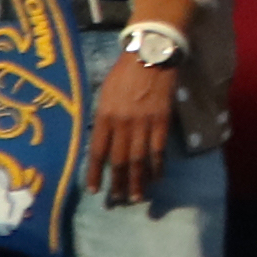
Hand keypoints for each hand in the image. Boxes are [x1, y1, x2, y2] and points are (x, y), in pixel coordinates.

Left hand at [91, 46, 178, 206]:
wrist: (150, 55)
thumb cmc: (123, 72)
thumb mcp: (104, 93)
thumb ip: (104, 117)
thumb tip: (104, 140)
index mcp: (104, 116)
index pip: (97, 151)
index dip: (95, 172)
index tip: (94, 190)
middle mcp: (122, 123)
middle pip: (119, 160)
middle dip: (117, 183)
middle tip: (116, 200)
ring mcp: (144, 123)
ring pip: (139, 159)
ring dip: (138, 181)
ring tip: (136, 197)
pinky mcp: (162, 121)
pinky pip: (159, 149)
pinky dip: (157, 165)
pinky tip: (157, 178)